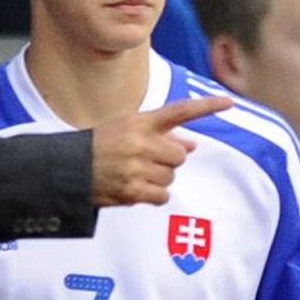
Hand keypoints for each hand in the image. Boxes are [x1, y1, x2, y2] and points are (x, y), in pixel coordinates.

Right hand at [90, 95, 230, 207]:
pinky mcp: (133, 190)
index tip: (230, 103)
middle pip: (180, 155)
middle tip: (148, 161)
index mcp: (141, 122)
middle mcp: (142, 143)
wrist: (70, 169)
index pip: (181, 111)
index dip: (207, 107)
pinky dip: (155, 196)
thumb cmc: (102, 146)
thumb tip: (193, 143)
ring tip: (136, 174)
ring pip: (171, 176)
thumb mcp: (128, 130)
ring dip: (159, 178)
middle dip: (169, 160)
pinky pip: (162, 195)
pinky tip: (138, 189)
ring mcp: (137, 168)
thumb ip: (162, 135)